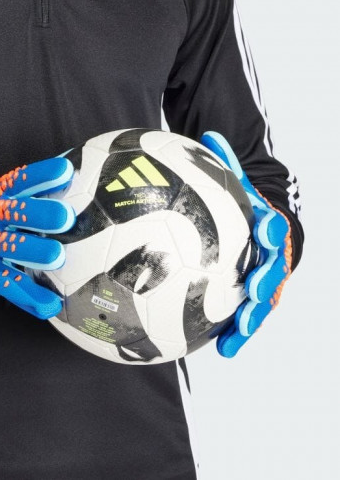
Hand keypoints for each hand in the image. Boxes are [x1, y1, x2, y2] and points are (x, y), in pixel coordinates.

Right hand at [0, 157, 74, 318]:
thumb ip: (28, 189)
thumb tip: (68, 172)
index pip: (22, 179)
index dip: (43, 174)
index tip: (66, 169)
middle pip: (18, 212)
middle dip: (41, 214)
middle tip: (65, 216)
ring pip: (12, 246)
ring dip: (35, 252)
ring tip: (57, 256)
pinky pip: (6, 281)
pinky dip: (29, 296)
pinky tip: (50, 305)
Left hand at [200, 132, 292, 356]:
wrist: (264, 225)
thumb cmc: (244, 202)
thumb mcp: (234, 181)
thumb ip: (223, 164)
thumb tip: (208, 133)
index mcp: (269, 226)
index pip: (274, 224)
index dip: (271, 227)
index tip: (265, 230)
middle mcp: (273, 255)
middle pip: (275, 268)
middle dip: (267, 280)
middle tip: (255, 290)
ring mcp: (268, 278)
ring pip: (266, 299)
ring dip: (255, 315)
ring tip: (241, 328)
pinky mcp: (258, 297)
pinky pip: (249, 315)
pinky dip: (238, 332)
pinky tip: (223, 350)